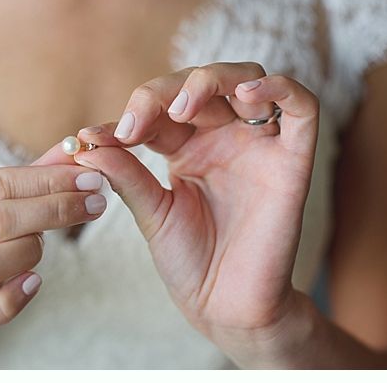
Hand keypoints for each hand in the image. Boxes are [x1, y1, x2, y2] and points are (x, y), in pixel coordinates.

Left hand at [64, 62, 317, 343]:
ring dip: (214, 79)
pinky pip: (302, 107)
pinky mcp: (294, 159)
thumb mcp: (151, 212)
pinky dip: (279, 87)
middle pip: (203, 83)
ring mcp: (261, 145)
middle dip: (165, 93)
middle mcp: (226, 138)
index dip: (135, 112)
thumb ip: (125, 173)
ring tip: (183, 107)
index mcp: (190, 147)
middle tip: (136, 124)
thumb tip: (84, 142)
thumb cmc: (192, 264)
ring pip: (248, 79)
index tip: (102, 138)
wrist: (226, 308)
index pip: (164, 106)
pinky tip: (247, 91)